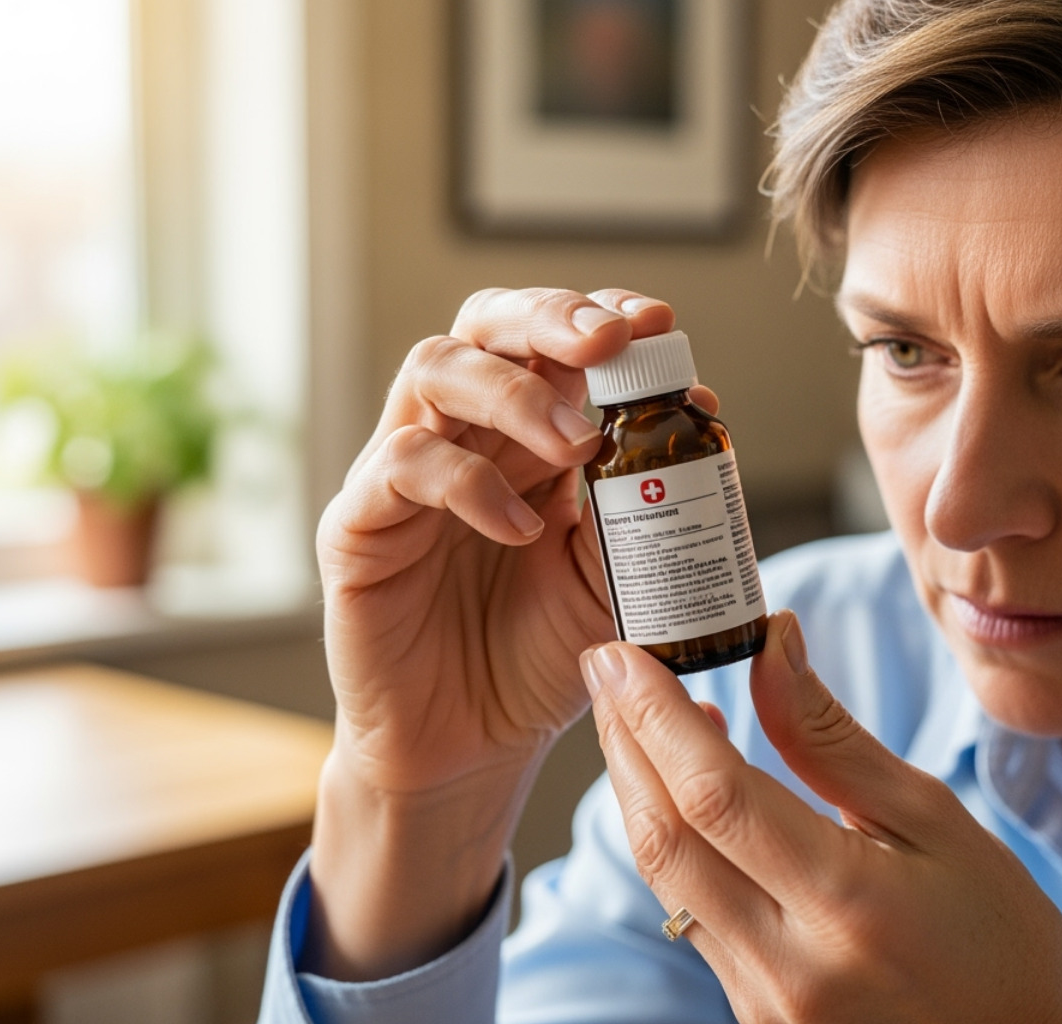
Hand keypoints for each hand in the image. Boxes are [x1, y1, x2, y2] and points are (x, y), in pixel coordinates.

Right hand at [306, 288, 715, 977]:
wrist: (473, 748)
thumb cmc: (540, 656)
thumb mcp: (616, 578)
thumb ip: (647, 503)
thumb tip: (700, 408)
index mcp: (527, 436)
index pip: (552, 340)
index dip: (600, 313)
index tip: (658, 323)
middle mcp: (465, 436)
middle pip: (486, 325)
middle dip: (550, 317)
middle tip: (609, 344)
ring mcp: (404, 475)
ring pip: (435, 370)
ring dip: (514, 392)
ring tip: (575, 444)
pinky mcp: (361, 527)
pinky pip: (401, 467)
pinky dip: (468, 483)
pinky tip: (521, 528)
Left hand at [581, 611, 1061, 1022]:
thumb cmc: (1002, 939)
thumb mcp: (935, 821)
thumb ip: (834, 742)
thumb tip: (771, 645)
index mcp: (846, 906)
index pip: (714, 794)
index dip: (655, 714)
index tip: (623, 651)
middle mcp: (789, 966)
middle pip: (663, 838)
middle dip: (623, 741)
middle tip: (608, 666)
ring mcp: (764, 1003)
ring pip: (664, 879)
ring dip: (638, 788)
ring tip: (637, 712)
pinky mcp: (753, 1016)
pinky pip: (688, 914)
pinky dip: (673, 840)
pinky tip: (685, 792)